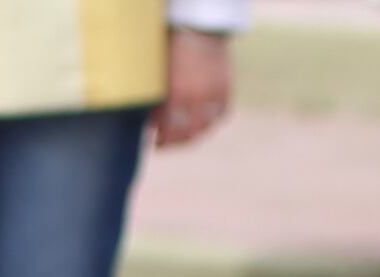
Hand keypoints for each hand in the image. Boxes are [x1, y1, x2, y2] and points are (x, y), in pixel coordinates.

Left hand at [159, 27, 234, 141]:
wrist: (199, 30)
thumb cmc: (172, 52)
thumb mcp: (159, 79)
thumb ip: (156, 104)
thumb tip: (152, 128)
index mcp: (176, 96)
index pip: (170, 133)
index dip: (164, 142)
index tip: (157, 143)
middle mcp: (197, 99)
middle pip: (189, 135)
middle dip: (178, 141)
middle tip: (170, 141)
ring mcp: (214, 95)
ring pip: (206, 127)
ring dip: (196, 132)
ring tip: (186, 130)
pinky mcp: (226, 89)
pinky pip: (222, 114)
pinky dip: (213, 120)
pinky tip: (204, 118)